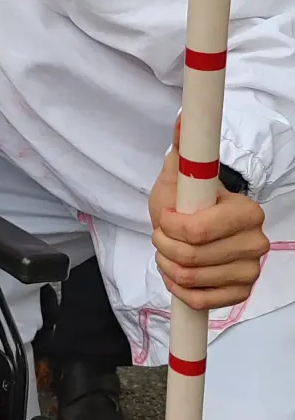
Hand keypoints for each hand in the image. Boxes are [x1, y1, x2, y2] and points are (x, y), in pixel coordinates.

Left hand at [148, 116, 269, 310]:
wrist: (193, 227)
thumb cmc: (187, 201)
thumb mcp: (180, 175)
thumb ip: (185, 148)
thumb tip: (184, 119)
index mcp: (246, 212)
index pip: (197, 231)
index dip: (169, 226)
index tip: (165, 216)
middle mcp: (256, 242)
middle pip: (191, 257)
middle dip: (164, 245)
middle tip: (162, 234)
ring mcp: (250, 270)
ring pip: (191, 278)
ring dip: (167, 264)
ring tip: (169, 250)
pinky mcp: (240, 293)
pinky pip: (199, 300)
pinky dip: (177, 287)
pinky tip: (178, 272)